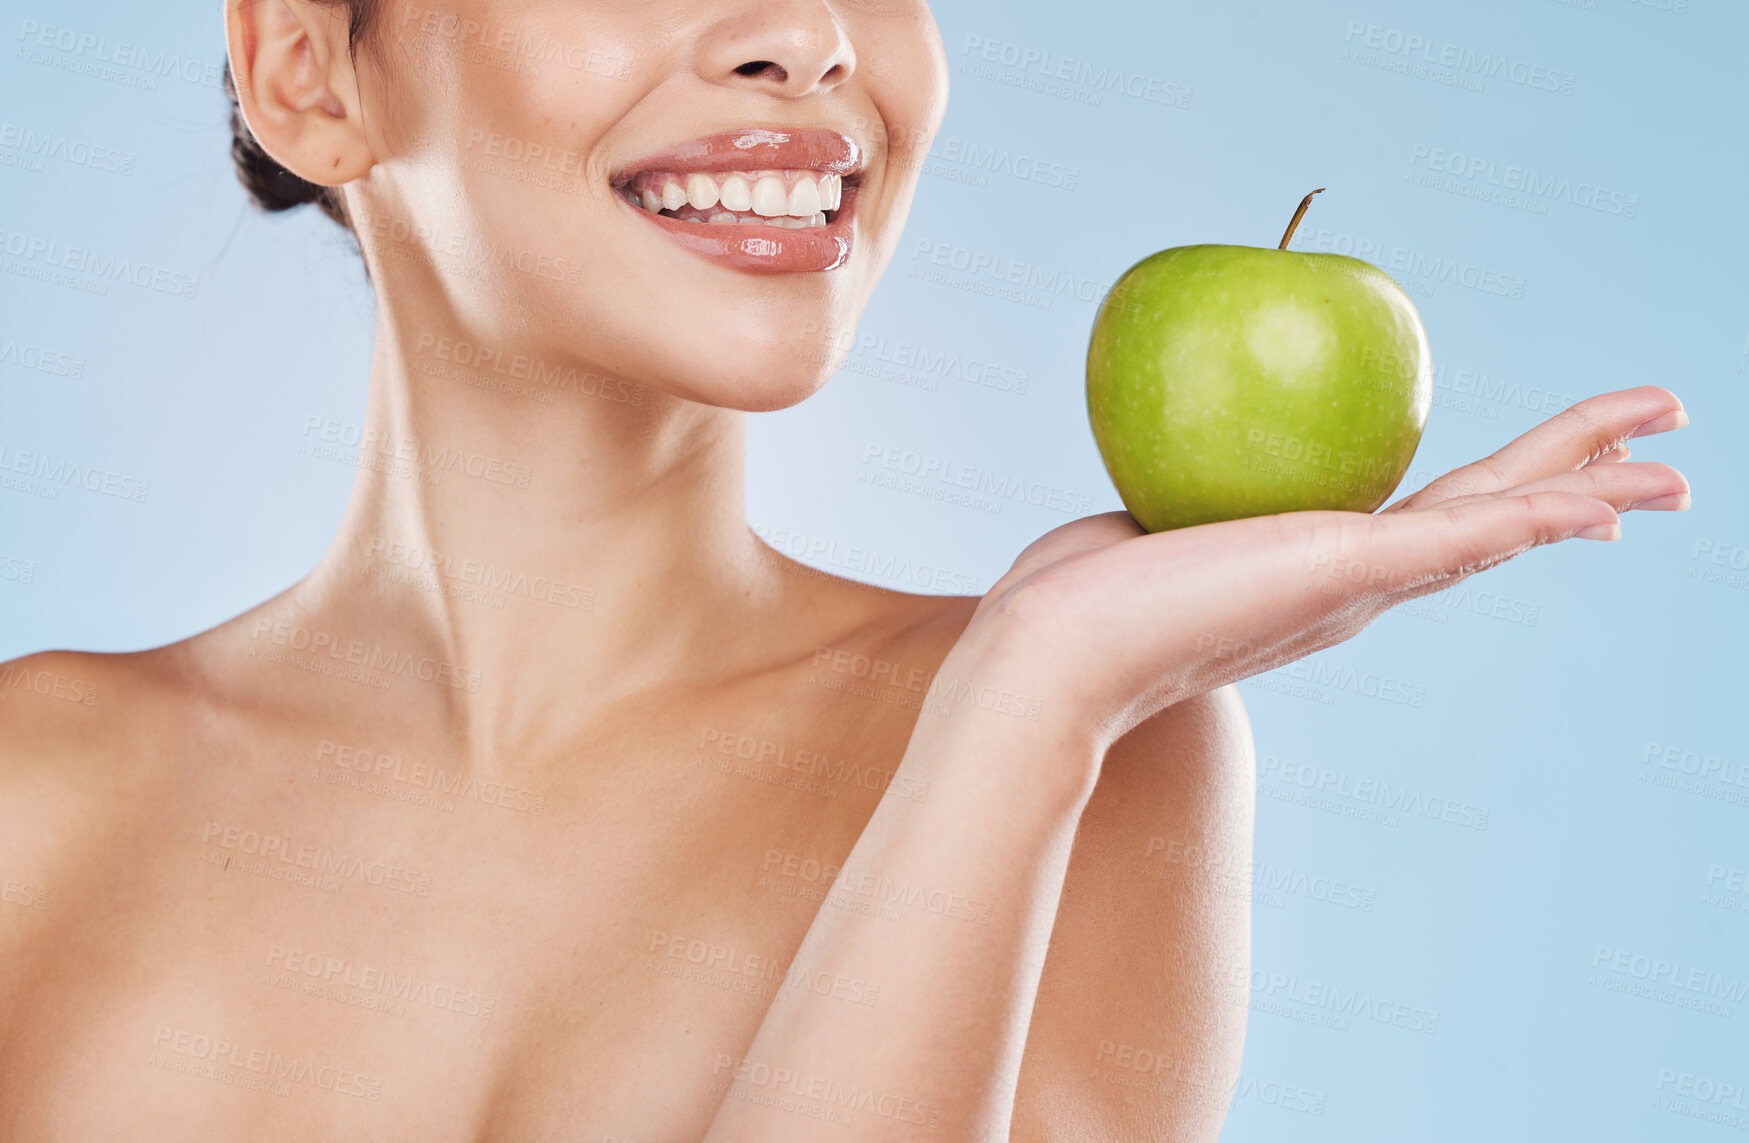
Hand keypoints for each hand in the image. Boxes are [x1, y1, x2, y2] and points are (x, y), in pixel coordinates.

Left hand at [963, 386, 1690, 748]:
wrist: (1047, 659)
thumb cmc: (1072, 603)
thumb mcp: (1141, 529)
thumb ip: (1175, 511)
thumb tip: (1152, 494)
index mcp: (1314, 576)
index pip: (1427, 531)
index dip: (1501, 507)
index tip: (1559, 492)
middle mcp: (1352, 589)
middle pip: (1488, 522)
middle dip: (1579, 486)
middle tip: (1667, 463)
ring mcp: (1356, 586)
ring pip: (1500, 523)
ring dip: (1591, 488)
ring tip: (1676, 460)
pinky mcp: (1344, 571)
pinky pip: (1466, 532)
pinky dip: (1544, 511)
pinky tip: (1609, 495)